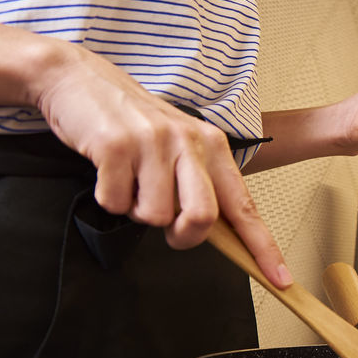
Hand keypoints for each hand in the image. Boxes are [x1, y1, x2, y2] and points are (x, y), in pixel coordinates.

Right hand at [33, 41, 291, 286]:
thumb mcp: (179, 144)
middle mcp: (188, 142)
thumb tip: (214, 231)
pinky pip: (115, 204)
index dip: (261, 246)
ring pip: (155, 217)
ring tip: (130, 180)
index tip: (279, 278)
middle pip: (201, 217)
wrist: (79, 79)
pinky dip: (109, 198)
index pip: (243, 205)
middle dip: (182, 235)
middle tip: (167, 226)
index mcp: (212, 145)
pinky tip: (108, 171)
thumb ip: (198, 183)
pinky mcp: (114, 147)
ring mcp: (151, 143)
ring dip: (137, 210)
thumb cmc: (132, 121)